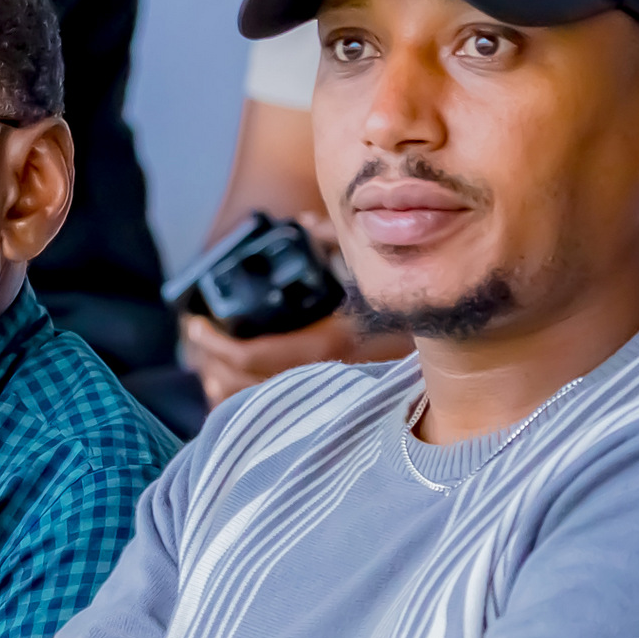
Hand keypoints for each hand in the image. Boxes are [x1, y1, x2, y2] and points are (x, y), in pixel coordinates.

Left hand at [180, 217, 411, 407]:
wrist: (444, 306)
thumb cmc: (402, 276)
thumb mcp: (366, 252)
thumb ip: (331, 239)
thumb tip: (303, 225)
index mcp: (330, 340)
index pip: (254, 355)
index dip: (215, 345)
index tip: (194, 324)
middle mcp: (332, 373)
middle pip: (252, 388)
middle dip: (217, 372)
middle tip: (199, 351)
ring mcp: (339, 391)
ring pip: (269, 405)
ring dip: (232, 391)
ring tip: (211, 374)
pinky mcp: (344, 398)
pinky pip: (292, 411)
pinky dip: (259, 403)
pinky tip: (242, 394)